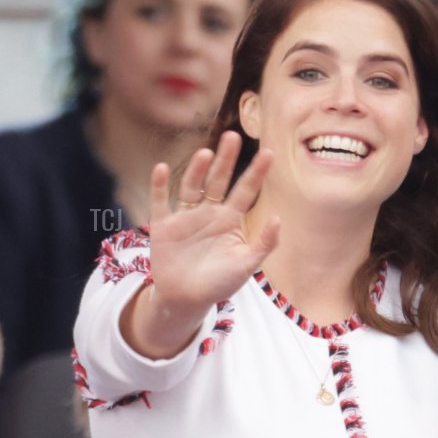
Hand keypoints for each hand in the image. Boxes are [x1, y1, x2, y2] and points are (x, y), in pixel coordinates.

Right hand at [121, 131, 279, 359]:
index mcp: (231, 220)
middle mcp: (209, 212)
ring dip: (197, 170)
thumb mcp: (246, 265)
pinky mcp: (163, 225)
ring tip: (205, 153)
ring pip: (192, 187)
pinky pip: (160, 201)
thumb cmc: (219, 283)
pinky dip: (159, 186)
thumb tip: (278, 217)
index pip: (246, 190)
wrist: (186, 300)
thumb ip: (264, 243)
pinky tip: (162, 168)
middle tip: (233, 136)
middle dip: (225, 159)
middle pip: (218, 180)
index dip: (257, 173)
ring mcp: (185, 216)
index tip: (270, 153)